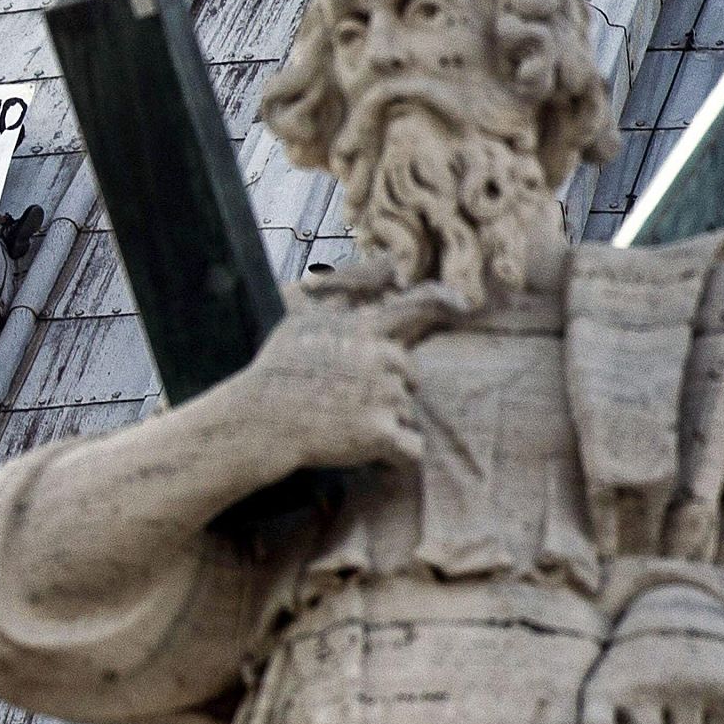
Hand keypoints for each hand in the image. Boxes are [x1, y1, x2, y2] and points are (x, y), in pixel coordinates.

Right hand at [235, 281, 466, 470]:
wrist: (261, 420)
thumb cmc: (278, 369)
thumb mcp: (304, 319)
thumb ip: (347, 291)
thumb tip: (387, 263)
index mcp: (365, 329)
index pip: (418, 308)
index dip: (444, 303)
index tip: (463, 304)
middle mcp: (381, 358)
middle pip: (411, 376)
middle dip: (388, 390)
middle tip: (347, 401)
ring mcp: (384, 396)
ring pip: (407, 414)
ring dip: (385, 423)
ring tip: (343, 426)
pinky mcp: (380, 435)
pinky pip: (411, 450)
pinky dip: (397, 459)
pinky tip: (376, 460)